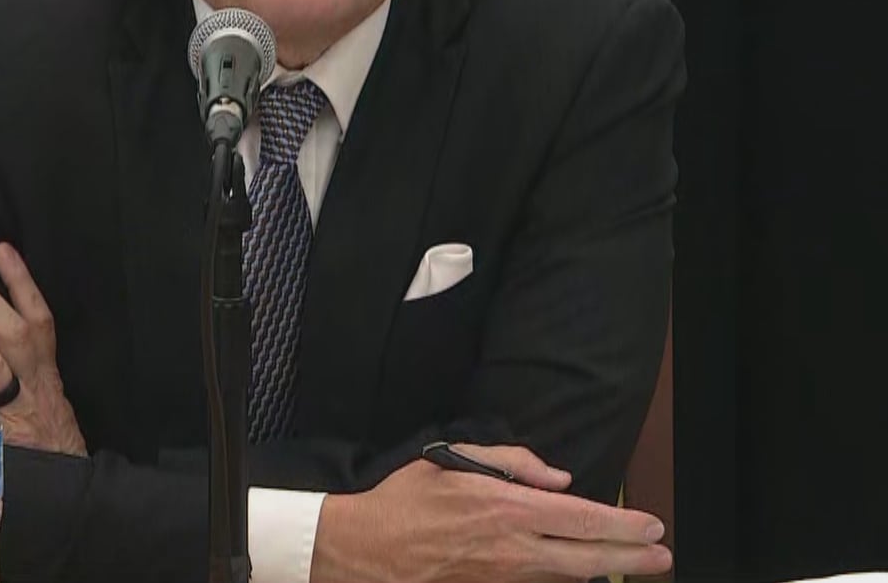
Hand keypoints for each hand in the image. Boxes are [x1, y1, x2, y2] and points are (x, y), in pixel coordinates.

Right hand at [310, 444, 671, 582]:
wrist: (369, 550)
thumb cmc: (407, 499)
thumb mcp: (454, 459)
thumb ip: (511, 463)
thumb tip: (557, 478)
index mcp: (505, 508)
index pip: (579, 518)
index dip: (622, 525)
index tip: (651, 525)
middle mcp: (512, 548)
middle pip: (586, 559)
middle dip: (630, 558)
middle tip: (662, 556)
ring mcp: (503, 576)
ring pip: (568, 577)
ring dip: (606, 570)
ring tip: (636, 565)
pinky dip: (568, 577)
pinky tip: (582, 572)